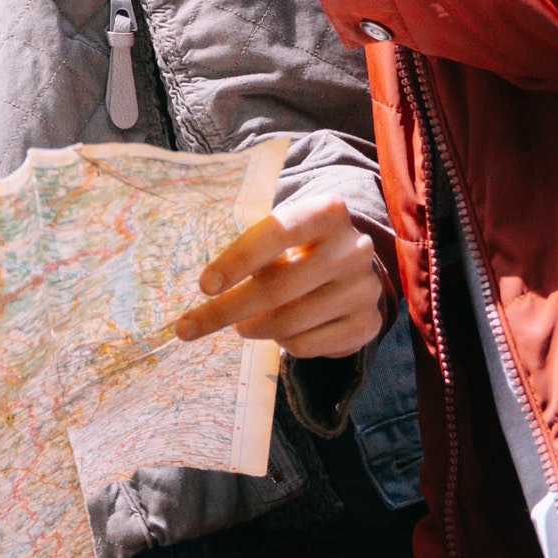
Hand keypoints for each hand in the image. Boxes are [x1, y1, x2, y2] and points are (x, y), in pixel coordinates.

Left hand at [168, 181, 388, 358]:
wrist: (353, 266)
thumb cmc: (300, 246)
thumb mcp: (281, 232)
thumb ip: (253, 250)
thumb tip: (210, 287)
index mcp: (327, 212)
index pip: (276, 233)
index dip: (237, 260)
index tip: (204, 286)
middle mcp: (353, 248)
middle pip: (277, 289)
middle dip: (225, 311)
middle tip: (189, 327)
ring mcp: (364, 288)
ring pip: (288, 323)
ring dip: (252, 328)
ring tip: (242, 324)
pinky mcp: (367, 324)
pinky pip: (306, 345)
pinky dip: (282, 342)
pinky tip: (280, 330)